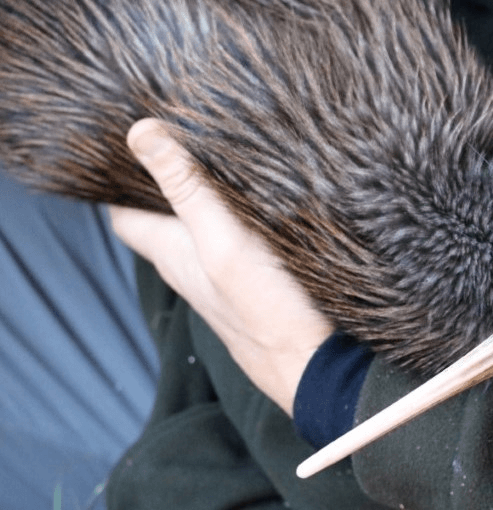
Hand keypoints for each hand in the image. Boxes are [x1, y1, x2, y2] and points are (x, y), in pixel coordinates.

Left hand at [111, 118, 333, 415]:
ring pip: (198, 224)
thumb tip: (139, 132)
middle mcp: (190, 263)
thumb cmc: (266, 310)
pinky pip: (231, 236)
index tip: (126, 136)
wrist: (315, 365)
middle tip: (178, 127)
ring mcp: (223, 273)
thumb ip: (186, 190)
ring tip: (216, 147)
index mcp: (170, 253)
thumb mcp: (223, 241)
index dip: (116, 176)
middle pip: (161, 214)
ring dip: (200, 190)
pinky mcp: (254, 277)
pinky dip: (233, 210)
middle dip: (162, 173)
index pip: (123, 212)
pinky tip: (257, 192)